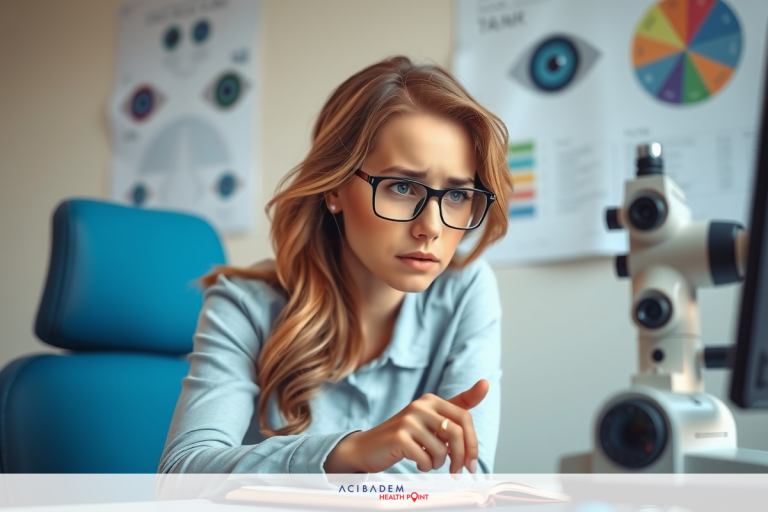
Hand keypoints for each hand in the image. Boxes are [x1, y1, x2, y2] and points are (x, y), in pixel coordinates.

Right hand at [324, 379, 488, 473]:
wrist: (368, 448)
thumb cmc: (405, 436)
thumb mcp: (432, 419)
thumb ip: (459, 405)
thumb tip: (485, 383)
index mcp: (431, 400)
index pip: (465, 418)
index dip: (473, 443)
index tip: (473, 462)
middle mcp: (420, 405)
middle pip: (456, 433)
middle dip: (461, 457)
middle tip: (458, 471)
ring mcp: (408, 420)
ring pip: (442, 449)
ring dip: (439, 464)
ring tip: (429, 462)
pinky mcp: (399, 437)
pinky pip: (425, 458)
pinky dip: (425, 466)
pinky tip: (417, 462)